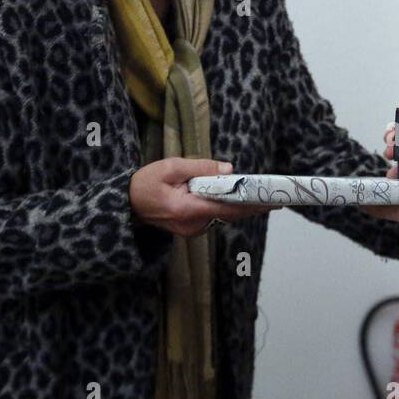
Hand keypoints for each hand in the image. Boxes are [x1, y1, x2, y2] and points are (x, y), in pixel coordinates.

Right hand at [130, 158, 277, 237]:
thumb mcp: (170, 167)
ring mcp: (191, 230)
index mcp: (187, 210)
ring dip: (239, 206)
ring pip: (222, 216)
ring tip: (259, 196)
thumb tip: (229, 170)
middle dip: (251, 206)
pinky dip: (226, 207)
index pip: (227, 208)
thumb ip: (201, 168)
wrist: (124, 205)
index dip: (250, 204)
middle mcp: (192, 225)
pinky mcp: (190, 229)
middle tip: (274, 198)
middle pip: (229, 215)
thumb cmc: (144, 184)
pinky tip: (236, 198)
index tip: (271, 201)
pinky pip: (214, 217)